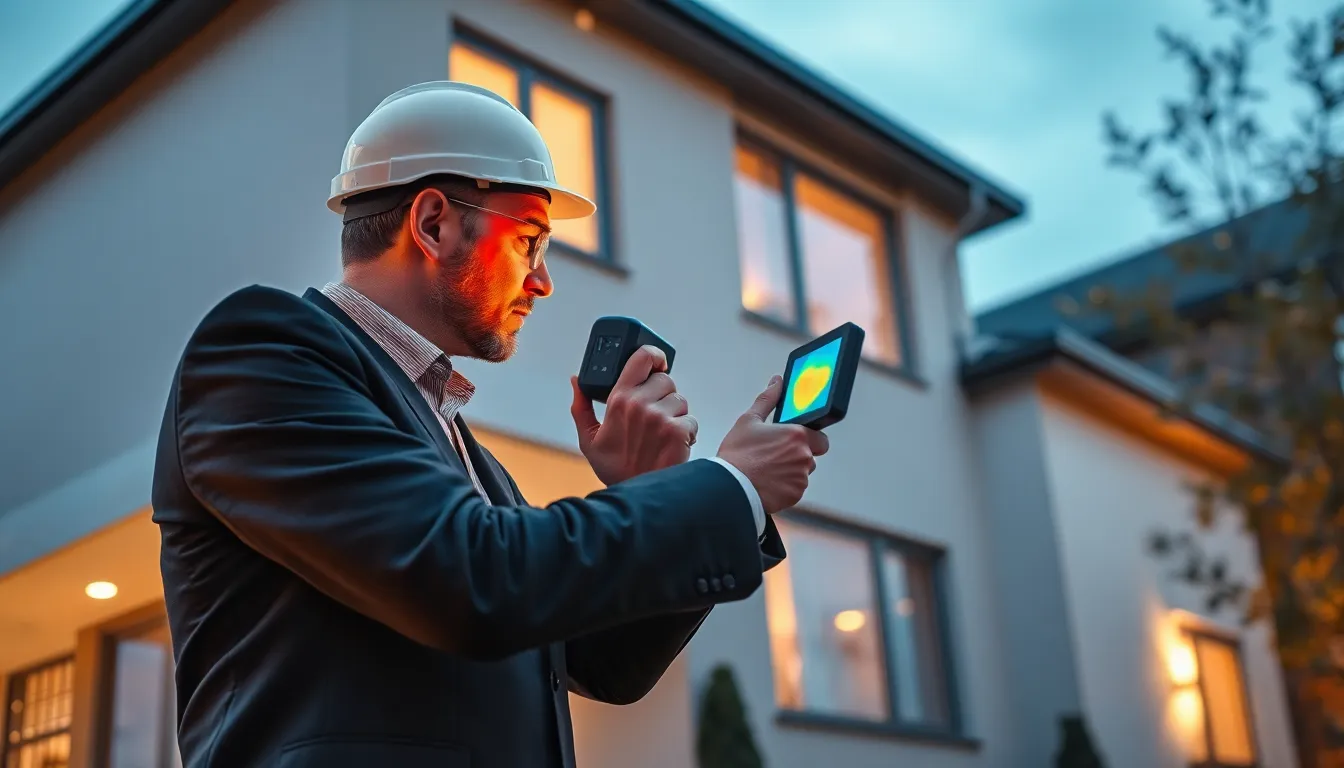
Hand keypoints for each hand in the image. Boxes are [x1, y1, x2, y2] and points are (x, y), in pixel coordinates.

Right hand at [570, 345, 698, 485]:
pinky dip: (687, 432)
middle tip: (655, 416)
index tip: (658, 363)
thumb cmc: (614, 468)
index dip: (654, 356)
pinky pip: (691, 420)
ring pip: (680, 400)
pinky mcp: (679, 432)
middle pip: (666, 380)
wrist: (636, 499)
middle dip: (663, 396)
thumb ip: (581, 407)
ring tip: (662, 434)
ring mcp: (661, 418)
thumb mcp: (589, 439)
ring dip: (676, 415)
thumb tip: (576, 380)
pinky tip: (673, 445)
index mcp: (618, 399)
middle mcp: (640, 404)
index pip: (642, 358)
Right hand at [716, 375, 829, 514]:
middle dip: (798, 455)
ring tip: (767, 470)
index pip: (820, 437)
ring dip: (791, 471)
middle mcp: (804, 456)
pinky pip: (795, 488)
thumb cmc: (737, 454)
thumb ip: (768, 399)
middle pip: (811, 455)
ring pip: (802, 473)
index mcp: (797, 435)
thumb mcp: (749, 420)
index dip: (808, 439)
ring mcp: (801, 477)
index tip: (792, 441)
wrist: (729, 487)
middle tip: (776, 456)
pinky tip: (768, 482)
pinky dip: (785, 486)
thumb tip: (777, 382)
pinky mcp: (795, 494)